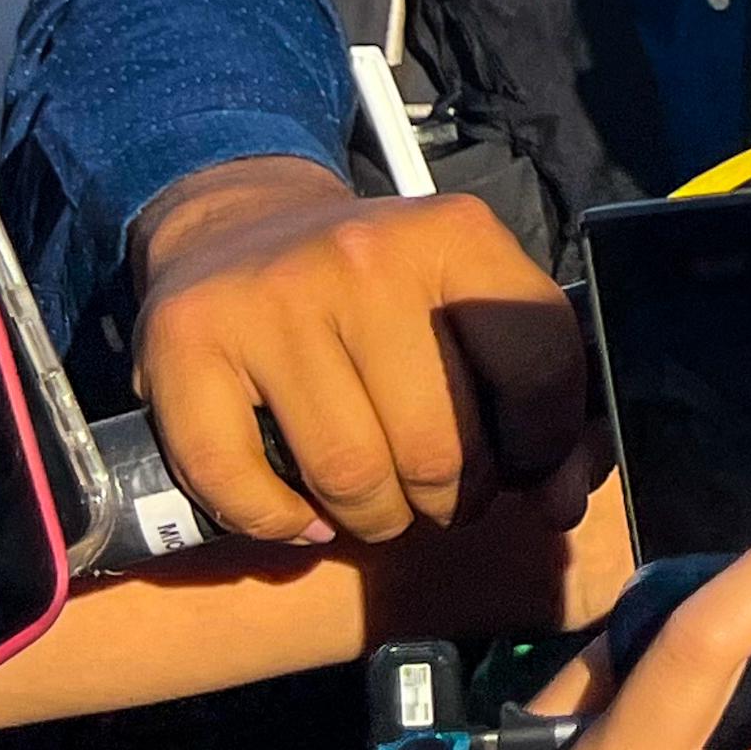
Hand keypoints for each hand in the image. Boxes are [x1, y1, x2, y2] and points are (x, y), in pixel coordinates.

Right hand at [131, 159, 593, 545]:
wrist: (239, 226)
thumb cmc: (376, 286)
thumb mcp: (465, 299)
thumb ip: (532, 390)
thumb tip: (563, 502)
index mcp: (455, 236)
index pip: (539, 368)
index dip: (543, 446)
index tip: (524, 469)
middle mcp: (366, 258)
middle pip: (438, 444)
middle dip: (454, 501)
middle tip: (443, 500)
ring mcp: (272, 299)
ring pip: (349, 473)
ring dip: (376, 520)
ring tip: (382, 509)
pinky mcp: (188, 344)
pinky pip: (239, 484)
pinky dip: (278, 523)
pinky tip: (303, 514)